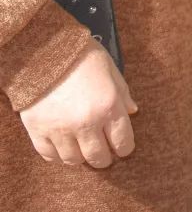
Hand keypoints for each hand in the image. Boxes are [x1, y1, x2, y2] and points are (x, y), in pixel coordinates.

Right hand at [19, 41, 136, 167]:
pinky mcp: (38, 131)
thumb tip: (132, 112)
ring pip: (73, 160)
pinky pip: (50, 156)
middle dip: (104, 158)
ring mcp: (60, 129)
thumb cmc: (83, 57)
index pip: (122, 141)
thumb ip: (123, 94)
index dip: (125, 148)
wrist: (45, 51)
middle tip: (104, 155)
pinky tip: (64, 149)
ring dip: (81, 158)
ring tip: (83, 150)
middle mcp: (86, 122)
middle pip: (98, 157)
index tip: (123, 148)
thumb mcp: (111, 70)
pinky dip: (58, 156)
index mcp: (108, 106)